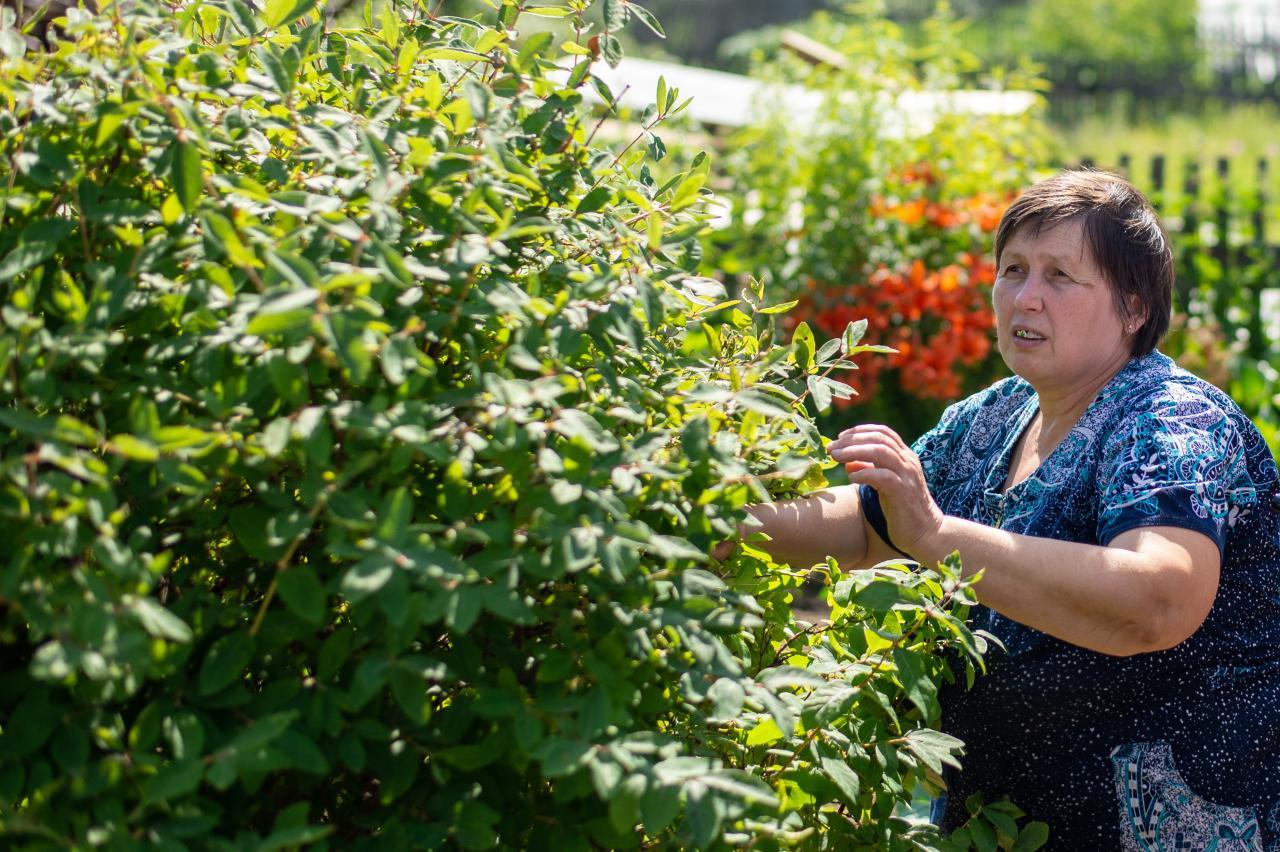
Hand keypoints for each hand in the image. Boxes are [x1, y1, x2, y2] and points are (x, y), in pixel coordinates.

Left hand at [827, 424, 946, 560]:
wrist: (925, 532)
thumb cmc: (901, 508)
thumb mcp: (883, 485)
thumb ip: (869, 470)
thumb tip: (848, 462)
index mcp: (905, 456)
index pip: (883, 432)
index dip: (860, 431)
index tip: (840, 437)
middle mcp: (908, 462)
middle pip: (879, 439)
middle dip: (852, 440)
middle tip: (831, 447)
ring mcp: (907, 476)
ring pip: (881, 452)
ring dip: (854, 451)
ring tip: (836, 457)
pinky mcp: (903, 492)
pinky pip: (883, 476)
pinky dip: (865, 473)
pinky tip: (851, 478)